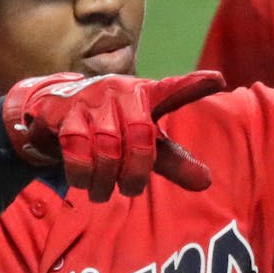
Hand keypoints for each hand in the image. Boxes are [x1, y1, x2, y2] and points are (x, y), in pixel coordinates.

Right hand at [2, 70, 225, 201]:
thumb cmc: (113, 127)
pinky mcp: (63, 111)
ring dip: (105, 179)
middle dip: (135, 172)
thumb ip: (174, 161)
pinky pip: (76, 149)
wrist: (55, 112)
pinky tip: (83, 181)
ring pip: (107, 147)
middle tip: (129, 190)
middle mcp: (122, 91)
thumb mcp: (145, 144)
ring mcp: (92, 99)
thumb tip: (206, 183)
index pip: (173, 90)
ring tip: (103, 192)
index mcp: (147, 95)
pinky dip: (81, 173)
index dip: (194, 85)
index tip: (218, 80)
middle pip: (141, 137)